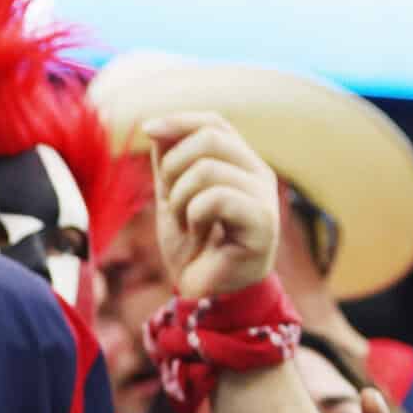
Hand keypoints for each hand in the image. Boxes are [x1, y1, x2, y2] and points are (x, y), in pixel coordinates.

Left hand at [144, 112, 277, 299]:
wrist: (206, 292)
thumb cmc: (193, 246)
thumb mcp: (171, 196)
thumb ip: (168, 162)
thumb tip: (157, 126)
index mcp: (240, 163)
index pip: (214, 122)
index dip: (179, 120)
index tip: (147, 129)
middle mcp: (258, 174)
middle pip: (209, 138)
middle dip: (173, 166)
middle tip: (171, 201)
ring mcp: (264, 197)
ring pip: (207, 168)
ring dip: (180, 198)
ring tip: (186, 224)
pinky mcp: (263, 223)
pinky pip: (216, 198)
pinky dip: (194, 216)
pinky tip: (200, 235)